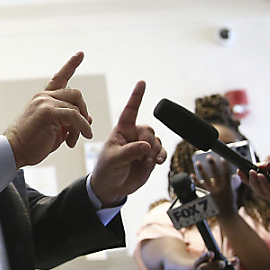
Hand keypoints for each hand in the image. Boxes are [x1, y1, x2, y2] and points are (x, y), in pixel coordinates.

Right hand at [5, 52, 93, 167]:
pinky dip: (81, 127)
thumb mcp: (54, 129)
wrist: (14, 151)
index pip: (59, 77)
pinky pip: (74, 116)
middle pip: (76, 94)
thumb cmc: (32, 143)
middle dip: (83, 111)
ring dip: (80, 126)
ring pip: (76, 107)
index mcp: (43, 98)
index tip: (80, 53)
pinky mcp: (48, 112)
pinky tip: (81, 137)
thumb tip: (87, 118)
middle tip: (82, 129)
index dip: (71, 64)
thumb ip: (69, 121)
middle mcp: (43, 96)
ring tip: (73, 141)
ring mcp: (45, 102)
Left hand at [89, 81, 165, 205]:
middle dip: (148, 141)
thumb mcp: (114, 160)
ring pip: (156, 140)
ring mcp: (143, 146)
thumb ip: (130, 152)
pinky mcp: (150, 156)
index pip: (130, 111)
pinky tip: (156, 161)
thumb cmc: (107, 170)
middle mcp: (133, 135)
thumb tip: (147, 146)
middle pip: (148, 129)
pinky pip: (162, 151)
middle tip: (143, 154)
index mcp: (121, 131)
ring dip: (154, 150)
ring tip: (146, 161)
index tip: (142, 82)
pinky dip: (162, 155)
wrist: (112, 187)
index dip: (136, 96)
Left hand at [193, 156, 238, 217]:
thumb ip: (228, 182)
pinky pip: (199, 187)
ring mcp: (211, 193)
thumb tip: (224, 171)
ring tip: (198, 163)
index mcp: (227, 188)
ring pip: (205, 179)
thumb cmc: (230, 202)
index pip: (226, 174)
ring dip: (201, 170)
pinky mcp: (205, 196)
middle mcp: (219, 189)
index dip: (224, 165)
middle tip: (209, 157)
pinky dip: (195, 181)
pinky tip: (192, 175)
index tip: (222, 158)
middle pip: (215, 174)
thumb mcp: (232, 191)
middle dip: (212, 165)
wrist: (226, 215)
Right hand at [195, 251, 234, 269]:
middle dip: (213, 266)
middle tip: (223, 264)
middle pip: (203, 269)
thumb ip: (224, 260)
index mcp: (200, 263)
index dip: (206, 256)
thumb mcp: (212, 263)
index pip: (202, 259)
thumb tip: (236, 260)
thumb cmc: (208, 268)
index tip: (213, 254)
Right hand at [242, 149, 269, 205]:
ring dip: (254, 182)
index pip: (257, 177)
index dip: (248, 174)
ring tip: (252, 172)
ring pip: (260, 191)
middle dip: (248, 179)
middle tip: (242, 171)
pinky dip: (263, 186)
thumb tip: (258, 165)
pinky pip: (269, 194)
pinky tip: (261, 177)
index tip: (240, 168)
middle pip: (256, 186)